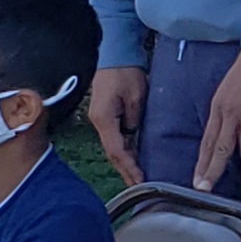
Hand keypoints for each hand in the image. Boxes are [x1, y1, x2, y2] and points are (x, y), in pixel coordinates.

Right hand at [88, 65, 147, 185]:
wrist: (114, 53)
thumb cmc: (125, 71)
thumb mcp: (136, 95)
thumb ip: (134, 118)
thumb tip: (133, 134)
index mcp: (104, 119)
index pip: (117, 150)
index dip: (129, 167)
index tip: (141, 181)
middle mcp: (99, 122)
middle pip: (113, 153)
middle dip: (126, 171)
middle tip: (140, 188)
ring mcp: (101, 119)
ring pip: (114, 147)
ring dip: (125, 162)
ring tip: (138, 179)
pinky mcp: (106, 115)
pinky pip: (115, 138)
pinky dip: (124, 150)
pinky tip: (134, 158)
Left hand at [193, 48, 240, 191]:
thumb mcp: (224, 94)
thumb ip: (223, 116)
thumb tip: (221, 140)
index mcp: (218, 109)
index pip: (207, 141)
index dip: (202, 163)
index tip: (197, 181)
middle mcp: (231, 114)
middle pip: (221, 149)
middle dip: (213, 171)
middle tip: (207, 190)